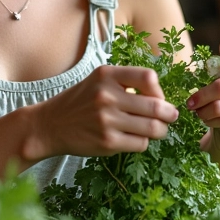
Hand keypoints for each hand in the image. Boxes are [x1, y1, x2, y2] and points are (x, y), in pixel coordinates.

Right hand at [24, 65, 178, 160]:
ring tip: (157, 130)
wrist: (49, 125)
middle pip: (156, 106)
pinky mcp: (107, 141)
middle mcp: (107, 95)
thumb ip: (126, 83)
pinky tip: (134, 138)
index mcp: (107, 75)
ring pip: (152, 128)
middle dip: (168, 114)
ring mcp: (107, 120)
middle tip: (170, 117)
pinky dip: (143, 142)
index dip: (159, 90)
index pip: (148, 77)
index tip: (157, 98)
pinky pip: (141, 144)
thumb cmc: (79, 102)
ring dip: (160, 130)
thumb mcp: (98, 80)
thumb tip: (162, 99)